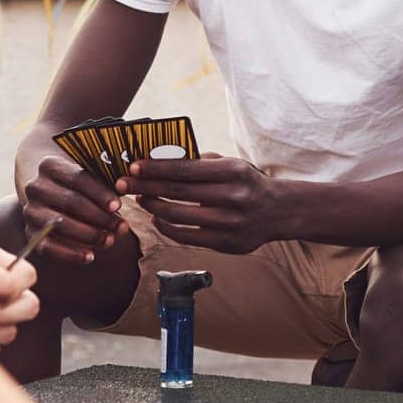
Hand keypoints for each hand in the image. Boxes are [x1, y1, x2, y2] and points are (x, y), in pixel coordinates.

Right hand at [20, 152, 126, 263]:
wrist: (49, 191)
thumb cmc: (81, 183)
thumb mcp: (90, 174)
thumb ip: (106, 182)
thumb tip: (121, 199)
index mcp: (50, 165)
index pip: (78, 178)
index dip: (100, 193)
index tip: (119, 206)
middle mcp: (35, 187)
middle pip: (70, 202)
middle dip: (99, 217)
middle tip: (121, 227)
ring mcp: (30, 210)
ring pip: (59, 224)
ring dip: (88, 235)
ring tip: (110, 240)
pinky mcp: (30, 232)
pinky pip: (47, 247)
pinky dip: (69, 254)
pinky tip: (90, 257)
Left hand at [118, 153, 281, 254]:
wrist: (278, 211)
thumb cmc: (247, 183)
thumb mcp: (231, 165)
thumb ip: (200, 162)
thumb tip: (161, 160)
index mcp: (234, 172)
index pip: (186, 169)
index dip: (156, 168)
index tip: (134, 166)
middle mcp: (234, 196)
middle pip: (178, 192)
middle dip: (146, 187)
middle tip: (124, 183)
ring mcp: (230, 222)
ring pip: (178, 216)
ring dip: (153, 207)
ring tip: (141, 200)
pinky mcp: (226, 243)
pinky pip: (186, 236)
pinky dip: (166, 227)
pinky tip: (157, 218)